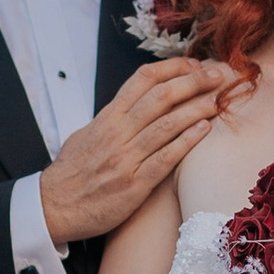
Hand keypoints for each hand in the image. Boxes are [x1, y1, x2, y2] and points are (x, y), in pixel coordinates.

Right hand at [38, 58, 235, 246]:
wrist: (54, 208)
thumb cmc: (71, 174)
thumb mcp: (86, 135)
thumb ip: (111, 120)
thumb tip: (131, 109)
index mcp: (107, 118)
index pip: (142, 80)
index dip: (172, 68)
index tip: (192, 65)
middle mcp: (117, 133)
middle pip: (161, 96)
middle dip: (193, 82)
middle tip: (217, 76)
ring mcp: (126, 158)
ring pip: (167, 124)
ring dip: (197, 109)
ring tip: (218, 100)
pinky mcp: (134, 184)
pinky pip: (165, 158)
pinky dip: (187, 141)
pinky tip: (204, 130)